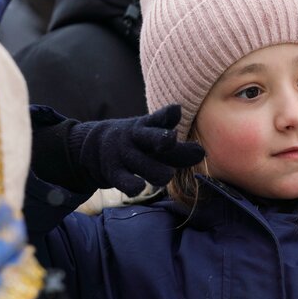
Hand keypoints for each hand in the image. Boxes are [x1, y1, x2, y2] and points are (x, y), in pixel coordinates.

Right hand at [32, 104, 204, 195]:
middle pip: (150, 137)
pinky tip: (139, 188)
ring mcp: (124, 154)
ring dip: (155, 170)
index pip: (160, 119)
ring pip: (142, 163)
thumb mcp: (154, 142)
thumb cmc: (138, 145)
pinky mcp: (113, 172)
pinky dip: (132, 185)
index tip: (176, 110)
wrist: (94, 147)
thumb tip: (202, 153)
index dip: (168, 115)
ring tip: (166, 176)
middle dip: (161, 138)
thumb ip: (178, 150)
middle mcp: (136, 138)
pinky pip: (124, 180)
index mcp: (149, 127)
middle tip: (171, 140)